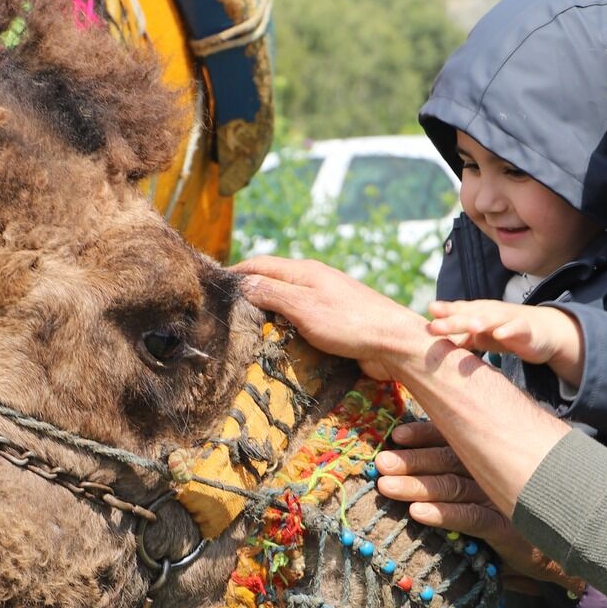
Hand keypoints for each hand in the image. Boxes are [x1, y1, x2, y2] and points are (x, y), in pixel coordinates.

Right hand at [234, 256, 432, 380]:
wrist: (394, 343)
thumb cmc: (350, 323)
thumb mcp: (305, 307)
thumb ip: (272, 294)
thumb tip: (241, 283)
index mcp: (304, 271)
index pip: (259, 264)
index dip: (235, 273)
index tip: (212, 287)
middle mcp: (313, 282)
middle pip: (271, 282)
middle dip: (248, 293)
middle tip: (224, 313)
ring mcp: (325, 302)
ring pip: (286, 303)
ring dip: (266, 313)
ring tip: (244, 329)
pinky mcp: (334, 323)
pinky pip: (301, 321)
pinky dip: (285, 328)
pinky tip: (278, 342)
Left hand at [374, 421, 565, 583]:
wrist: (557, 556)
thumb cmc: (513, 520)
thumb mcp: (488, 491)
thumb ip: (462, 473)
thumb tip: (415, 464)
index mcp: (489, 457)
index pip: (455, 438)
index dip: (425, 434)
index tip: (396, 436)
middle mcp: (496, 471)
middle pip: (449, 458)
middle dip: (412, 459)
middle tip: (382, 462)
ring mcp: (502, 497)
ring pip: (454, 485)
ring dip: (418, 484)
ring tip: (386, 485)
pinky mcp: (508, 525)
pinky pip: (472, 517)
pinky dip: (444, 514)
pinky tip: (418, 513)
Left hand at [426, 300, 584, 383]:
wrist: (542, 331)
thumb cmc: (505, 331)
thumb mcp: (478, 335)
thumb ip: (457, 336)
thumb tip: (431, 344)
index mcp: (477, 313)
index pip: (457, 311)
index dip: (443, 313)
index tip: (425, 317)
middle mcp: (490, 312)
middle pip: (469, 315)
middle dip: (452, 320)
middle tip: (435, 326)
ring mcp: (508, 320)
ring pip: (492, 319)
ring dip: (479, 321)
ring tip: (467, 326)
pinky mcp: (525, 330)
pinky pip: (516, 329)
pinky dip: (508, 331)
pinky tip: (500, 335)